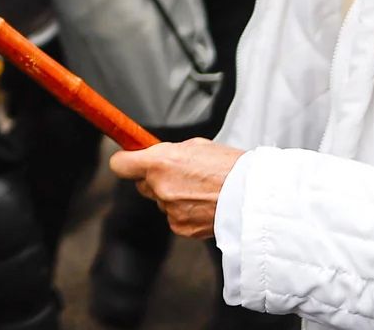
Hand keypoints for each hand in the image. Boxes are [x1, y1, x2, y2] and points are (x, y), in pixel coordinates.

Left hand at [108, 138, 244, 240]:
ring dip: (173, 197)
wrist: (254, 196)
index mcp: (160, 162)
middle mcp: (160, 187)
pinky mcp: (180, 227)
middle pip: (142, 185)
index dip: (125, 161)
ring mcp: (169, 210)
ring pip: (161, 202)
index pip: (120, 165)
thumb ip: (168, 152)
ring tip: (201, 190)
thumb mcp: (195, 146)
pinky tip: (204, 204)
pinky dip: (185, 213)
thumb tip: (154, 154)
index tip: (128, 160)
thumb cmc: (230, 167)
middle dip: (154, 180)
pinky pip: (174, 217)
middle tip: (180, 174)